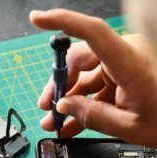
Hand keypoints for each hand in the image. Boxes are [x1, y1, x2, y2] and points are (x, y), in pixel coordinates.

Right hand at [30, 9, 156, 145]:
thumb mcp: (127, 126)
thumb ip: (93, 116)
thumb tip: (64, 107)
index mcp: (130, 63)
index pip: (93, 32)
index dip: (63, 22)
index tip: (38, 19)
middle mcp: (124, 58)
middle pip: (79, 61)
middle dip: (59, 87)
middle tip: (48, 108)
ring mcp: (121, 68)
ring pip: (83, 78)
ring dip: (68, 101)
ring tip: (55, 121)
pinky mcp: (120, 79)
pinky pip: (94, 89)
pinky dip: (82, 106)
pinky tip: (70, 123)